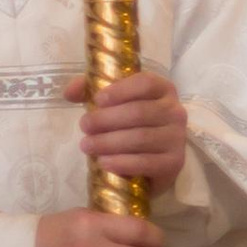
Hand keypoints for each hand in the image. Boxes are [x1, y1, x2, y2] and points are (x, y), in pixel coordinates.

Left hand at [65, 67, 189, 189]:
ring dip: (108, 142)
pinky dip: (122, 163)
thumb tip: (69, 92)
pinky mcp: (174, 163)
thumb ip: (91, 92)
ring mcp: (177, 138)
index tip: (97, 100)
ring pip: (140, 138)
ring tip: (86, 145)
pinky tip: (104, 163)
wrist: (154, 161)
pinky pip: (146, 162)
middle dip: (106, 119)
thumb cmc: (132, 126)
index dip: (120, 90)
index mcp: (163, 90)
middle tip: (84, 126)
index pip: (145, 83)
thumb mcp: (114, 104)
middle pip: (139, 112)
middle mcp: (175, 111)